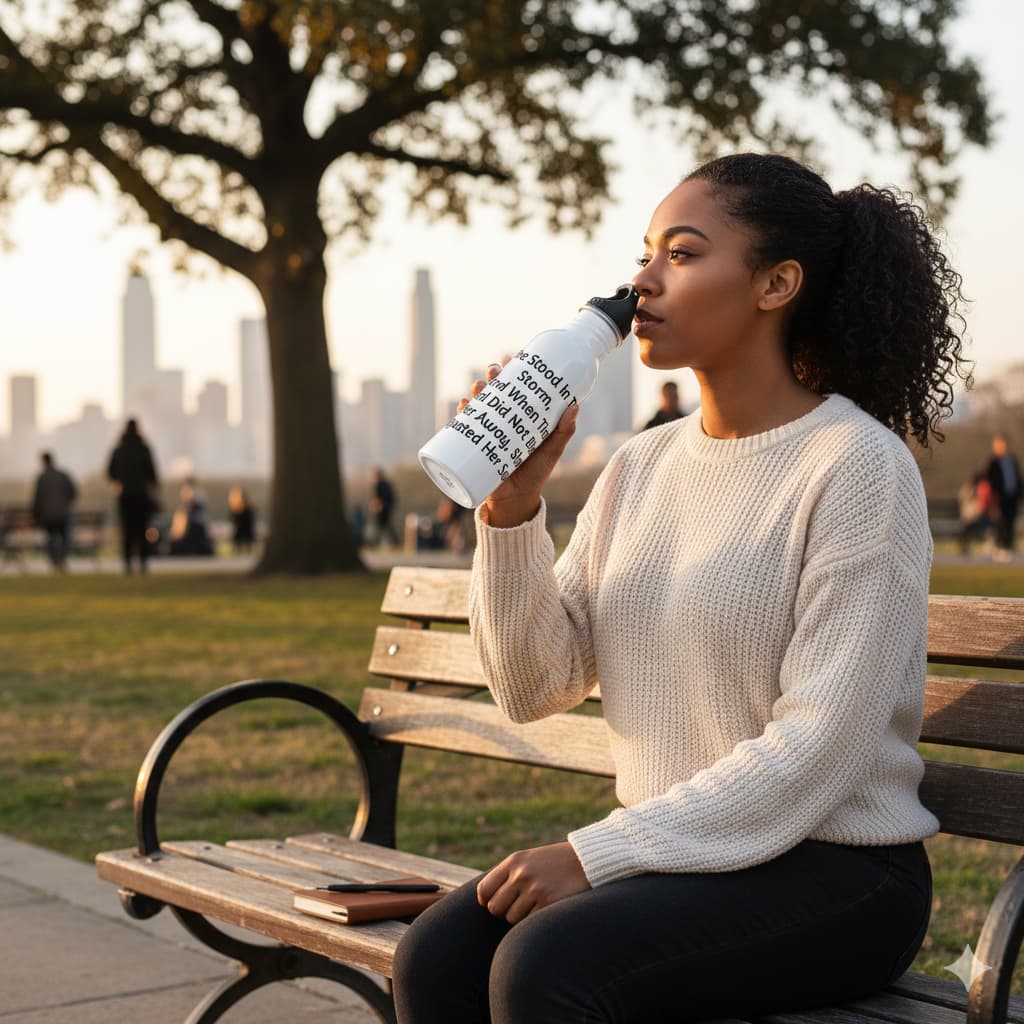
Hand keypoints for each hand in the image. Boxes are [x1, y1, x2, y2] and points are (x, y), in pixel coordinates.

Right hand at [457, 361, 579, 526]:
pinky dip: (463, 412)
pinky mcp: (476, 444)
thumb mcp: (553, 451)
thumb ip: (564, 431)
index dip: (512, 370)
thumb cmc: (537, 473)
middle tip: (494, 371)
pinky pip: (465, 425)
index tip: (510, 357)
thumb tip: (574, 406)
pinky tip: (464, 404)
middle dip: (492, 376)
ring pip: (479, 403)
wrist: (516, 499)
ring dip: (476, 390)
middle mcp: (504, 419)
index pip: (516, 387)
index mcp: (522, 415)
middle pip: (496, 390)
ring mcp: (488, 430)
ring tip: (478, 386)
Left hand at [476, 842, 590, 923]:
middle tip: (519, 905)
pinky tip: (546, 907)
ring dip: (521, 916)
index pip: (484, 890)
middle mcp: (521, 874)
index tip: (495, 903)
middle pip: (495, 908)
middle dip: (504, 911)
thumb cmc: (553, 863)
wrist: (585, 861)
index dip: (487, 901)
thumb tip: (483, 901)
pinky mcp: (549, 903)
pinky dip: (534, 920)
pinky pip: (529, 923)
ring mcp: (535, 889)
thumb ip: (507, 876)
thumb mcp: (528, 860)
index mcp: (513, 861)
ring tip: (536, 902)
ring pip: (511, 919)